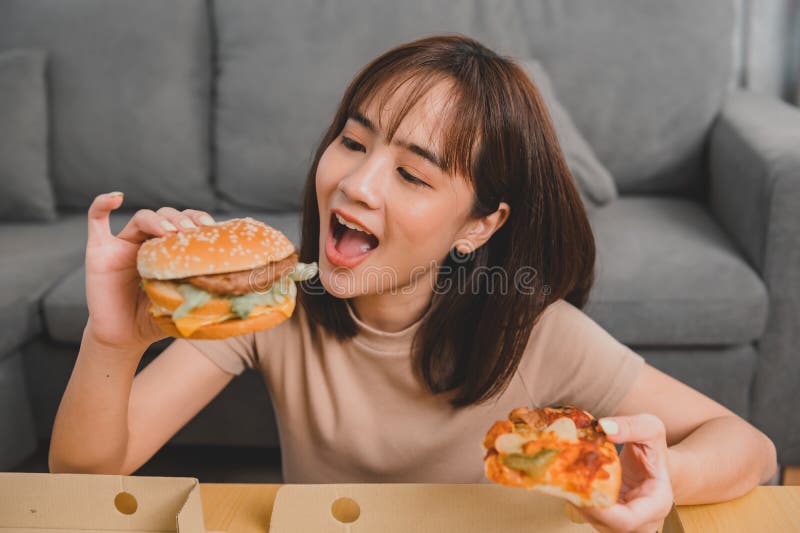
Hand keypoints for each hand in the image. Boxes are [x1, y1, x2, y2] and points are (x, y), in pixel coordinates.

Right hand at [84, 192, 215, 350]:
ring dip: (157, 219)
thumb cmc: (155, 319)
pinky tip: (116, 197)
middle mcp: (147, 242)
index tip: (211, 227)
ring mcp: (122, 244)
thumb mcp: (182, 303)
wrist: (123, 337)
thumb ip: (200, 293)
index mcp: (170, 251)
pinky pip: (96, 220)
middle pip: (166, 216)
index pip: (186, 224)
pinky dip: (102, 203)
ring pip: (141, 217)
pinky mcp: (99, 251)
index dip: (198, 220)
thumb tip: (235, 296)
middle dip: (180, 220)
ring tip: (169, 231)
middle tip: (191, 231)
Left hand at [570, 414, 673, 532]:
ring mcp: (620, 523)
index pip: (626, 520)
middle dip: (579, 497)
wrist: (652, 462)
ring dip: (573, 494)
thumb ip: (632, 426)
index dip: (599, 507)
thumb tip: (605, 427)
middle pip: (603, 521)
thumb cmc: (654, 448)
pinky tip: (564, 473)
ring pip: (590, 517)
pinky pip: (586, 510)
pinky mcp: (605, 518)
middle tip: (560, 471)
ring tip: (560, 469)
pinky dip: (573, 493)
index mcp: (656, 505)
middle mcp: (639, 522)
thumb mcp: (651, 428)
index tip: (579, 483)